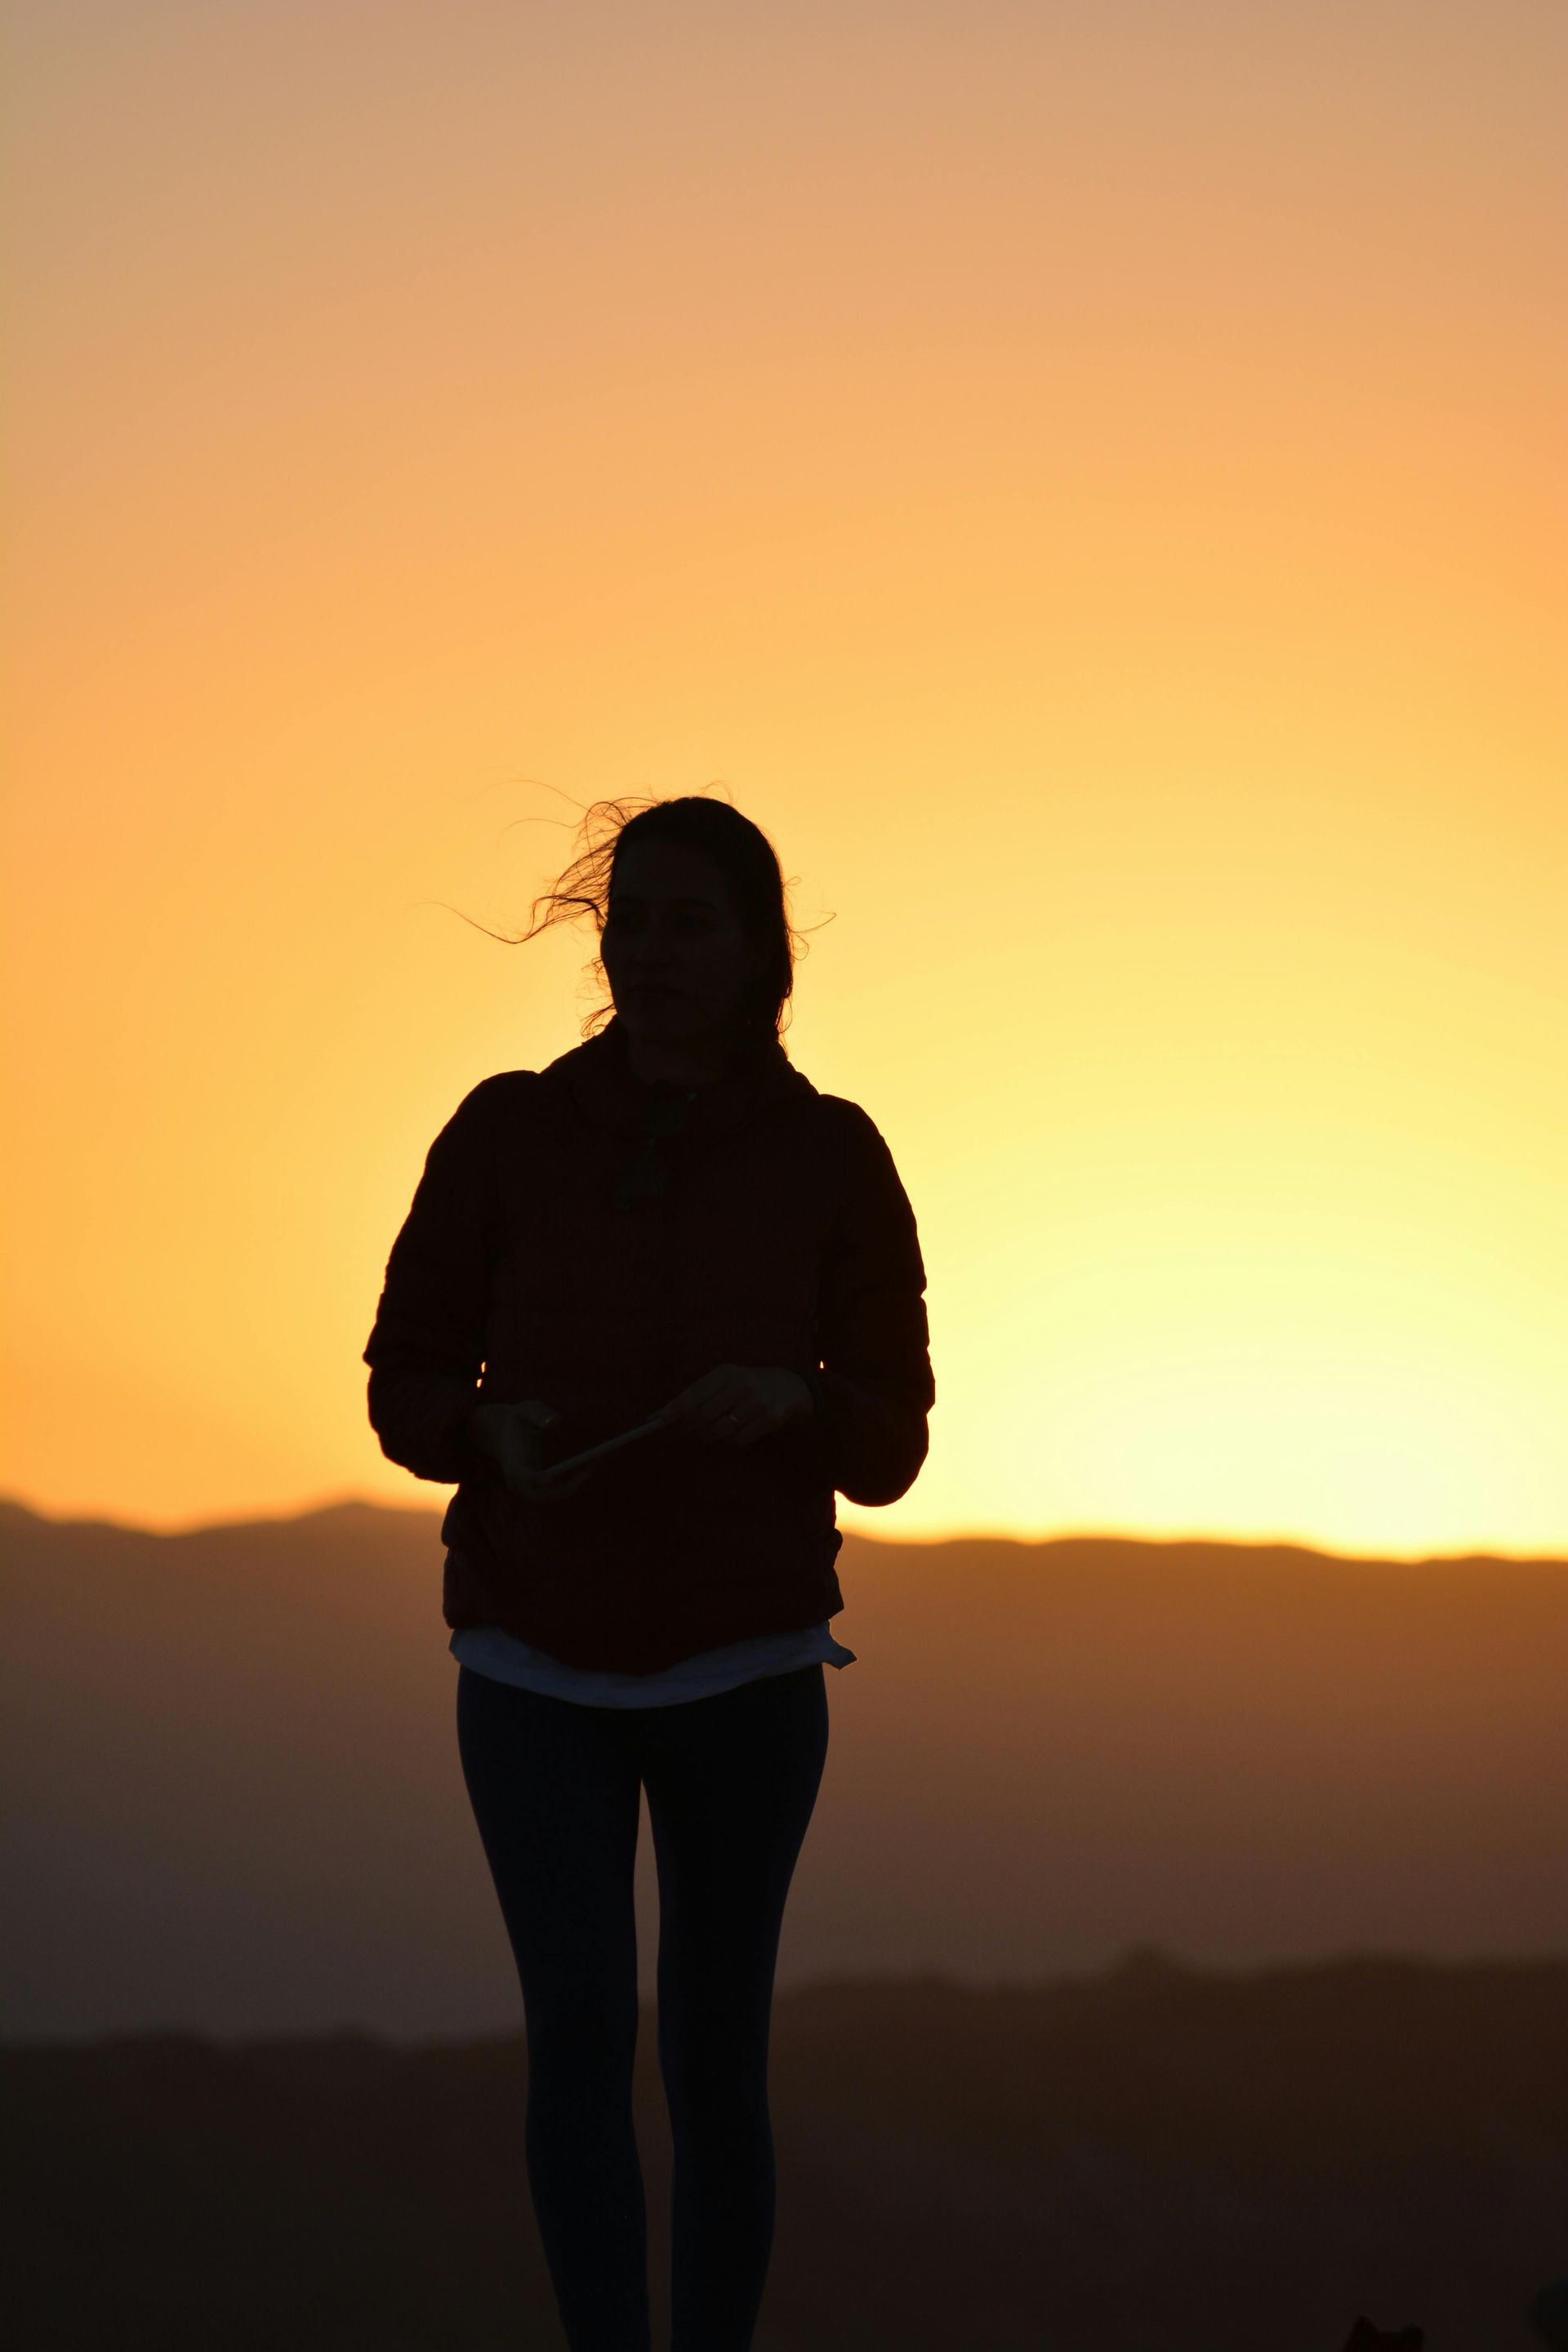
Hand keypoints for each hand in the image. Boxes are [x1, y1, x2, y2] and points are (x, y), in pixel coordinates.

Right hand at [464, 1399, 587, 1502]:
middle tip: (588, 1471)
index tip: (550, 1479)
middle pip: (539, 1496)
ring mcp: (526, 1486)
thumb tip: (555, 1420)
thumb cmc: (519, 1419)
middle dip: (565, 1488)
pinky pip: (554, 1492)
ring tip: (593, 1464)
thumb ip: (540, 1414)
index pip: (521, 1475)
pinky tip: (588, 1465)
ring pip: (549, 1497)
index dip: (535, 1479)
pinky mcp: (536, 1486)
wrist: (502, 1432)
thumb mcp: (527, 1409)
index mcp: (513, 1460)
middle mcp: (518, 1479)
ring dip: (572, 1486)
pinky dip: (571, 1483)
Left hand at [654, 1364, 813, 1447]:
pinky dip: (729, 1440)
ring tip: (704, 1432)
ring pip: (719, 1430)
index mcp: (727, 1372)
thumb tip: (671, 1414)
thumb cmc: (747, 1384)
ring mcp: (756, 1404)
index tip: (663, 1419)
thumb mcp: (727, 1378)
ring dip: (707, 1435)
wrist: (789, 1387)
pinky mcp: (769, 1420)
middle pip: (704, 1415)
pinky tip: (731, 1432)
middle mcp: (742, 1386)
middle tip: (677, 1432)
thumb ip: (701, 1393)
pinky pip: (738, 1440)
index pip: (696, 1392)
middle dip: (687, 1427)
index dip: (678, 1407)